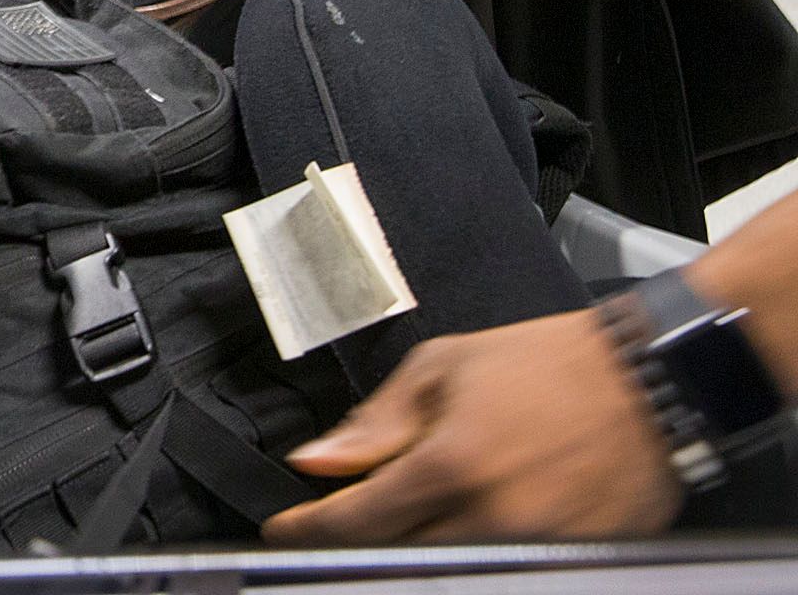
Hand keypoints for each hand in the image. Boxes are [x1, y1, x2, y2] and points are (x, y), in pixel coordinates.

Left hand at [263, 312, 679, 544]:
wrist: (649, 381)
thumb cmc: (549, 365)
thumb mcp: (442, 369)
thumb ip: (375, 423)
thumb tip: (318, 460)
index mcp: (452, 466)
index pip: (357, 521)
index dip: (309, 530)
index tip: (282, 530)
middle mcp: (494, 517)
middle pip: (396, 555)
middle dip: (357, 539)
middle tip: (341, 517)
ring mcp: (538, 548)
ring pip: (446, 567)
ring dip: (414, 546)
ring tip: (408, 512)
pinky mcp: (576, 561)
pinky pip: (503, 566)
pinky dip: (473, 548)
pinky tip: (467, 517)